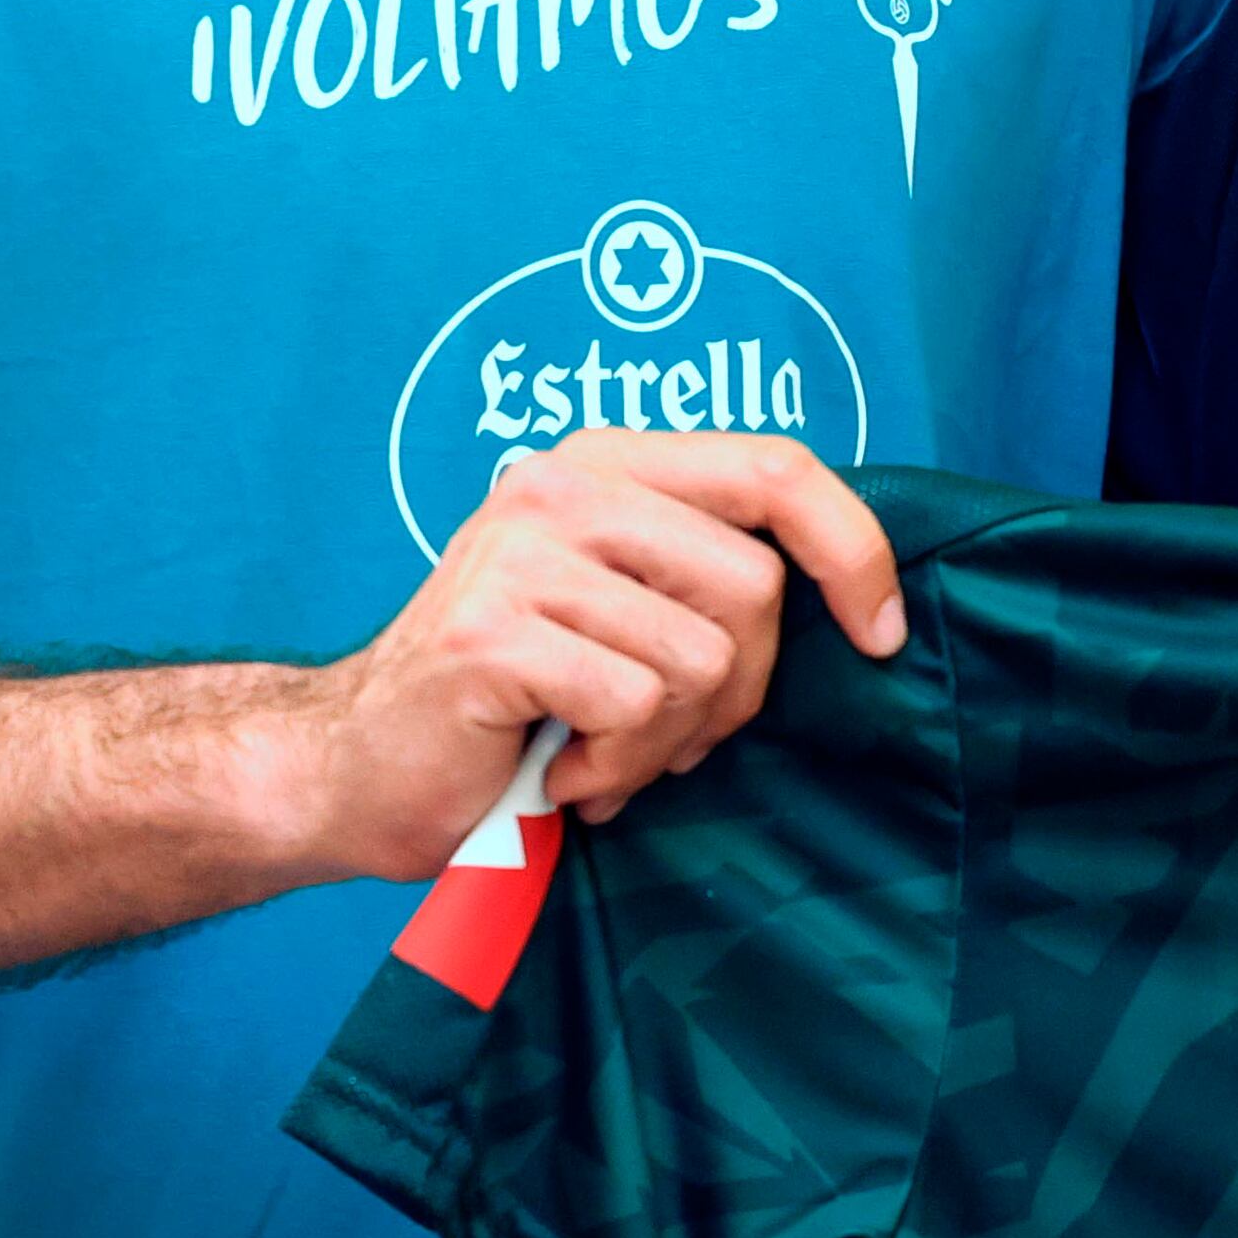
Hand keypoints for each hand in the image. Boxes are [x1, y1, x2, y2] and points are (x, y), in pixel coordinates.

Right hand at [308, 430, 903, 877]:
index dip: (854, 548)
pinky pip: (634, 707)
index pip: (776, 468)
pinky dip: (615, 767)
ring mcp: (522, 552)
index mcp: (609, 465)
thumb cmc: (512, 704)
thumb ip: (705, 576)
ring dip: (666, 743)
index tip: (883, 634)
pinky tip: (559, 772)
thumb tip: (857, 597)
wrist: (354, 769)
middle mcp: (564, 484)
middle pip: (753, 588)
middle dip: (736, 692)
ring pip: (699, 659)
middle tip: (667, 737)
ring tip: (600, 755)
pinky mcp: (494, 633)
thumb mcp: (621, 610)